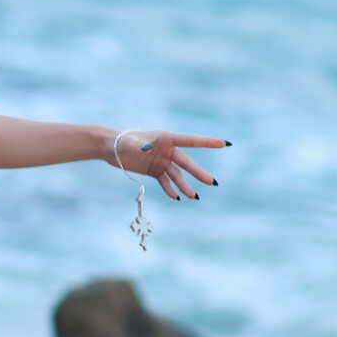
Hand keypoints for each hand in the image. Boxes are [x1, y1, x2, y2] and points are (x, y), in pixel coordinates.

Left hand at [111, 130, 225, 200]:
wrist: (110, 148)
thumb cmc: (122, 141)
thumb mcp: (130, 143)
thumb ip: (139, 145)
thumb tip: (148, 148)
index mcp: (166, 138)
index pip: (191, 141)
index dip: (208, 142)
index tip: (226, 144)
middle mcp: (168, 150)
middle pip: (186, 163)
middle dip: (198, 173)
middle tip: (211, 182)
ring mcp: (162, 161)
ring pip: (177, 175)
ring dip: (184, 186)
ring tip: (193, 197)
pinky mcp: (155, 170)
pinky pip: (166, 181)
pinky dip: (170, 189)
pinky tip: (176, 198)